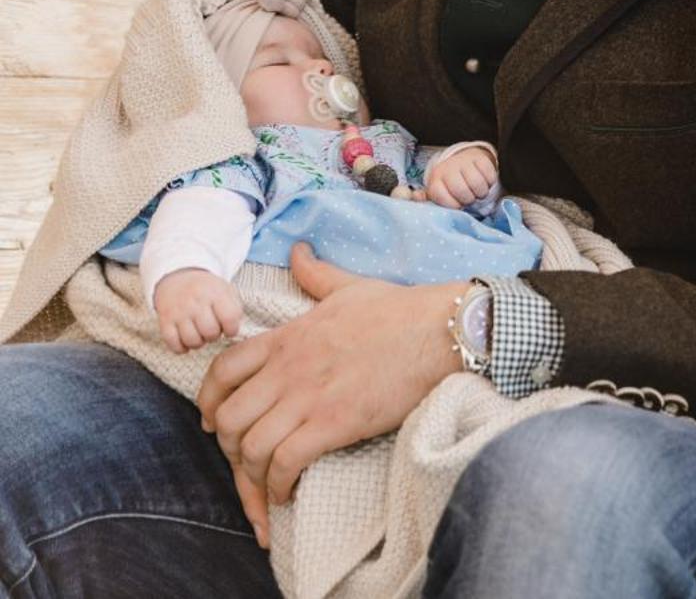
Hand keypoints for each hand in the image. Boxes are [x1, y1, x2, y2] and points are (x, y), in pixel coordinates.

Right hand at [154, 268, 243, 353]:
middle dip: (214, 336)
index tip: (230, 329)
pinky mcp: (165, 320)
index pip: (230, 317)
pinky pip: (173, 343)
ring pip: (192, 340)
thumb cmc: (207, 290)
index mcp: (215, 293)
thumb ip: (234, 308)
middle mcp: (196, 301)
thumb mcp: (226, 290)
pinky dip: (181, 348)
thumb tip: (233, 330)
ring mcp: (179, 311)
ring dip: (198, 343)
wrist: (178, 278)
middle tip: (212, 330)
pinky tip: (186, 341)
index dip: (232, 329)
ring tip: (200, 335)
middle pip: (210, 332)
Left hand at [197, 243, 462, 529]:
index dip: (209, 400)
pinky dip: (277, 485)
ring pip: (251, 446)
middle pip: (229, 417)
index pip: (223, 370)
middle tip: (246, 459)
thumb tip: (299, 251)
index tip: (215, 420)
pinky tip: (287, 492)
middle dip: (229, 446)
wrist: (439, 331)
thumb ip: (316, 275)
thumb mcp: (349, 286)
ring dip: (252, 474)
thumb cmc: (400, 310)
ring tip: (266, 484)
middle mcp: (288, 369)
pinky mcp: (333, 423)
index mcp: (288, 337)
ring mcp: (308, 397)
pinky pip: (285, 463)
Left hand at [425, 143, 498, 209]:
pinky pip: (489, 176)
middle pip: (463, 192)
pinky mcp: (480, 158)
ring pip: (478, 184)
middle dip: (469, 199)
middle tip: (469, 197)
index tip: (457, 204)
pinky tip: (484, 181)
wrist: (463, 160)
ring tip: (477, 191)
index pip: (445, 199)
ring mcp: (465, 162)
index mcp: (436, 179)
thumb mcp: (437, 191)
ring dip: (481, 192)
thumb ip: (425, 198)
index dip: (455, 205)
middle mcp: (449, 168)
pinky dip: (490, 182)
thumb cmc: (450, 183)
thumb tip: (414, 196)